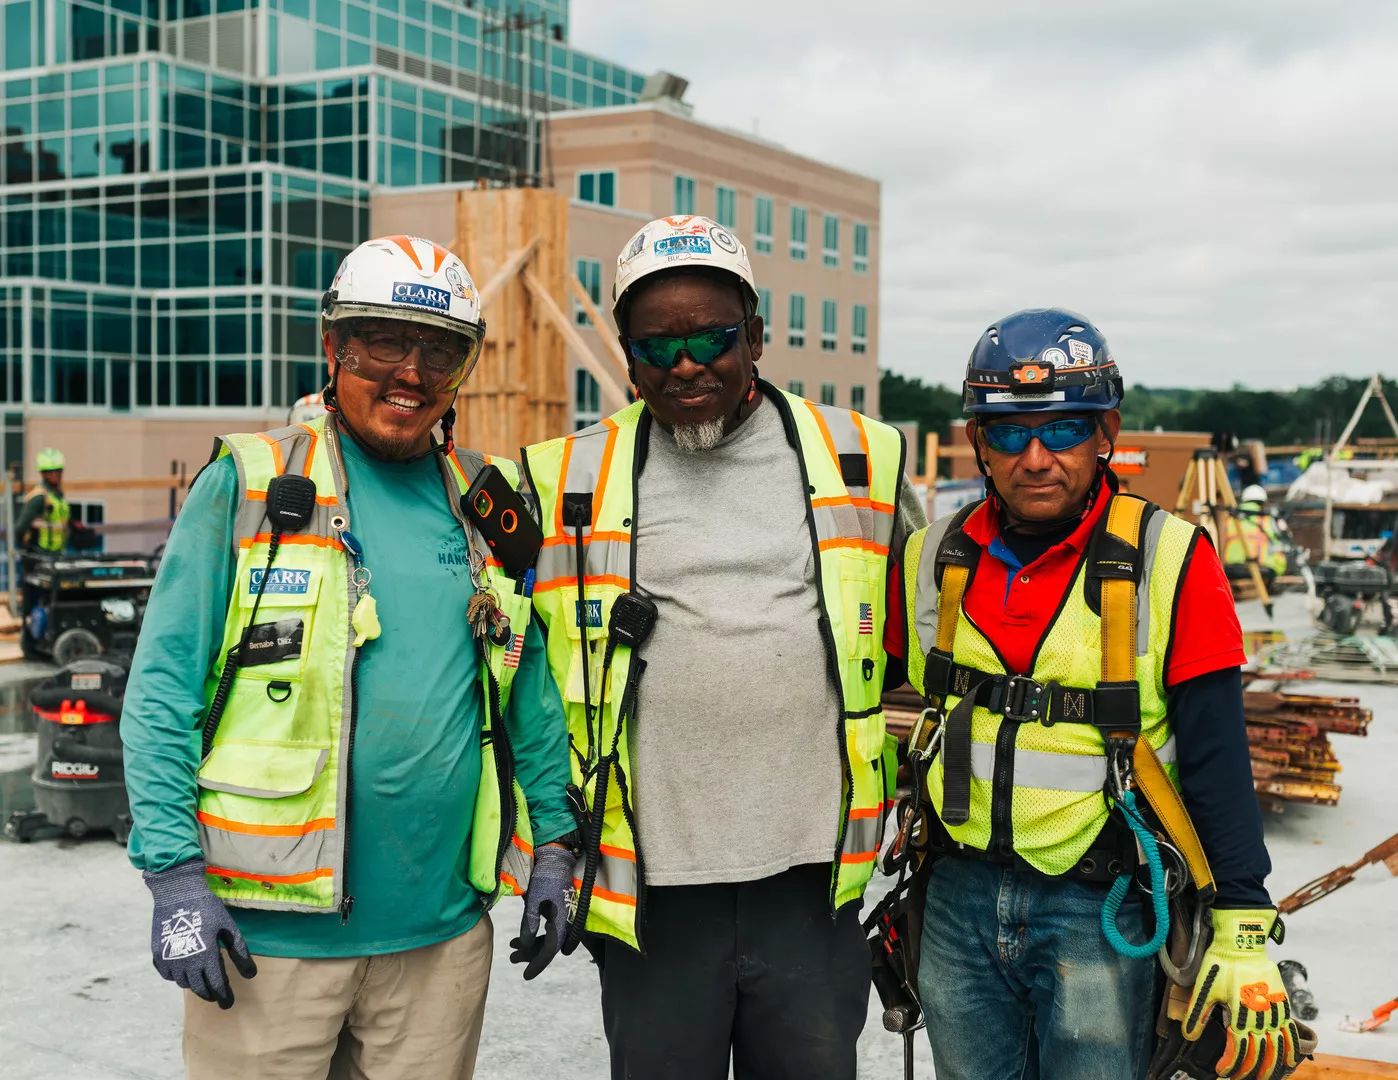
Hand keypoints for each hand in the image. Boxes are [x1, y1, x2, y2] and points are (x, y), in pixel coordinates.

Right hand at [143, 859, 256, 1008]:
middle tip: (217, 996)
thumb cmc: (207, 908)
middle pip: (199, 989)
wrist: (177, 893)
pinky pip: (168, 975)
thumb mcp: (228, 927)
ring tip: (202, 980)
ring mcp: (169, 960)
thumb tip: (251, 974)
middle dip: (210, 994)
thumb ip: (239, 951)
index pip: (216, 985)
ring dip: (194, 984)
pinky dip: (177, 976)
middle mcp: (186, 963)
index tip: (228, 1004)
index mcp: (206, 956)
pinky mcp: (157, 955)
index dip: (224, 996)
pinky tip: (184, 970)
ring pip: (183, 983)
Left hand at [508, 843, 574, 979]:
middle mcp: (564, 921)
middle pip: (547, 946)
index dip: (537, 964)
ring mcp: (562, 915)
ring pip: (547, 937)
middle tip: (512, 957)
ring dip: (530, 943)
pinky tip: (523, 934)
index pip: (549, 950)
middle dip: (529, 954)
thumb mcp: (533, 900)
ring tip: (512, 946)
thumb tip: (524, 945)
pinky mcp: (557, 909)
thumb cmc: (544, 875)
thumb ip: (529, 924)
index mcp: (561, 921)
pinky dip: (534, 933)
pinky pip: (548, 928)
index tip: (526, 976)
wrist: (556, 855)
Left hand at [1183, 908, 1303, 1078]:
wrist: (1242, 942)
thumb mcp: (1205, 988)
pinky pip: (1290, 1031)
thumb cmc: (1220, 964)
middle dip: (1249, 1070)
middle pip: (1259, 1053)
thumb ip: (1198, 1014)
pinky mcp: (1282, 1003)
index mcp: (1239, 1012)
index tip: (1222, 1071)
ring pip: (1277, 1047)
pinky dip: (1290, 1049)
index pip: (1238, 1049)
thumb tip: (1189, 1036)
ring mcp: (1274, 1010)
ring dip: (1270, 1065)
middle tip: (1239, 1077)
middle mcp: (1260, 1015)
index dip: (1231, 1064)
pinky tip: (1287, 1061)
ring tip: (1261, 1076)